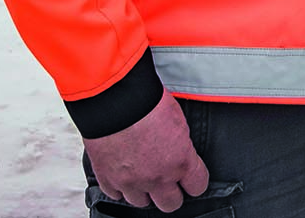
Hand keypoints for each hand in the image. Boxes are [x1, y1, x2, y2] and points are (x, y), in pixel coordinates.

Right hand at [84, 92, 209, 211]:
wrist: (115, 99)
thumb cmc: (147, 102)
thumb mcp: (178, 121)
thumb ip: (181, 145)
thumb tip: (182, 152)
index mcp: (180, 161)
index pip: (197, 187)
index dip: (194, 182)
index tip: (190, 178)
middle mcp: (157, 177)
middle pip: (170, 204)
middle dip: (170, 193)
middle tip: (166, 180)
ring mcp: (131, 182)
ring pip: (141, 202)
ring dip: (142, 190)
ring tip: (141, 173)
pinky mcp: (107, 179)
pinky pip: (115, 194)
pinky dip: (119, 186)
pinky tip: (122, 172)